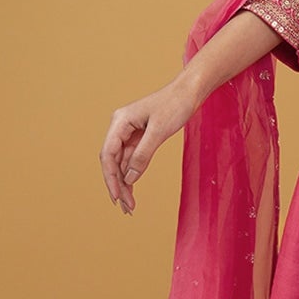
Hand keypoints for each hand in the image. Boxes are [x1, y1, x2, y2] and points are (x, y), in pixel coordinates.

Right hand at [99, 77, 197, 213]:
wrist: (190, 91)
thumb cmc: (176, 105)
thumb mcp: (159, 131)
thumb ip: (143, 155)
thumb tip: (130, 178)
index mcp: (120, 121)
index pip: (108, 154)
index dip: (110, 177)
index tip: (117, 197)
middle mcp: (120, 126)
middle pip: (112, 161)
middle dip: (118, 184)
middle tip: (126, 207)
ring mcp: (129, 132)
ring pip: (122, 162)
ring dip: (125, 182)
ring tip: (130, 205)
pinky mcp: (140, 136)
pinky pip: (132, 158)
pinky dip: (133, 173)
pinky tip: (133, 188)